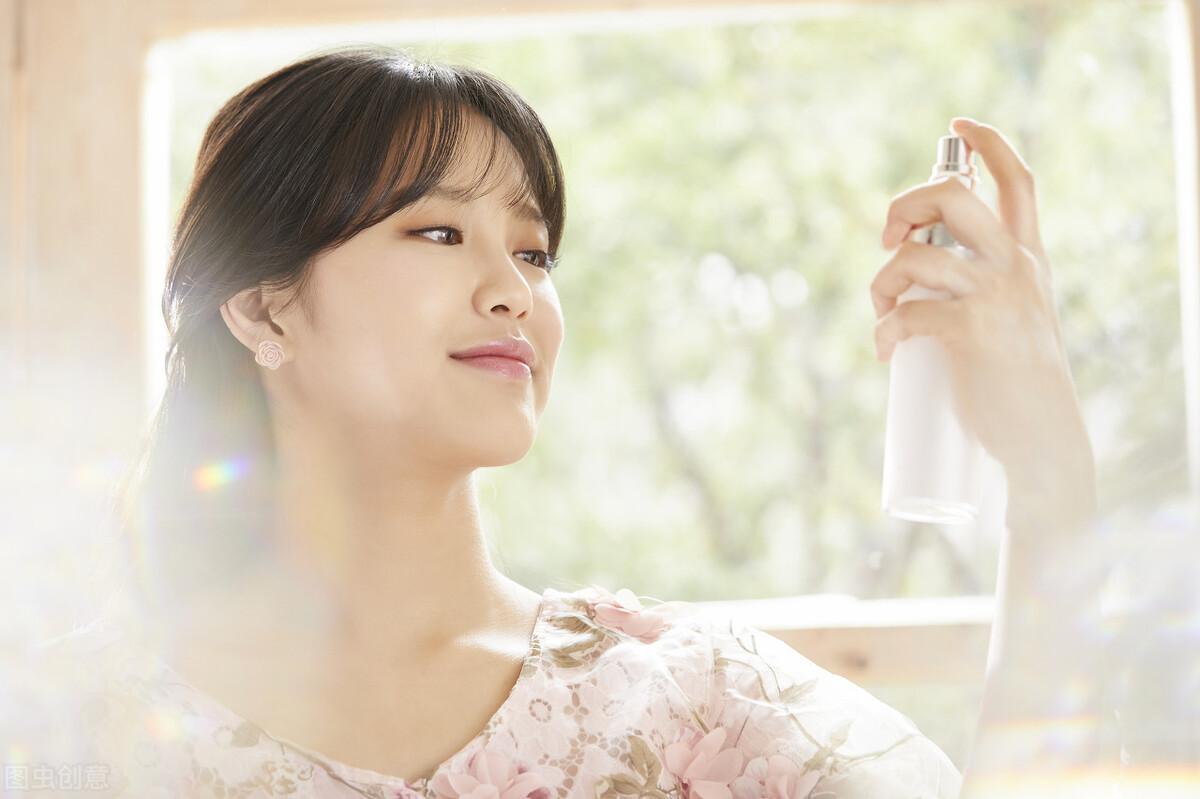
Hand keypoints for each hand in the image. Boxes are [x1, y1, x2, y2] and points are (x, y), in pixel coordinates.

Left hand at [869, 118, 1095, 524]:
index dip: (988, 144)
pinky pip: (906, 312)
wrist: (1040, 439)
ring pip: (914, 256)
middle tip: (888, 241)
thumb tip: (914, 277)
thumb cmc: (1015, 383)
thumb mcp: (1013, 318)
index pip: (1018, 182)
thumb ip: (980, 287)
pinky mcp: (971, 331)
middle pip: (951, 196)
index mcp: (1027, 259)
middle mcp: (1015, 266)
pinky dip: (884, 331)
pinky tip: (886, 351)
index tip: (958, 124)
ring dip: (882, 283)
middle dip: (903, 206)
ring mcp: (994, 296)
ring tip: (884, 316)